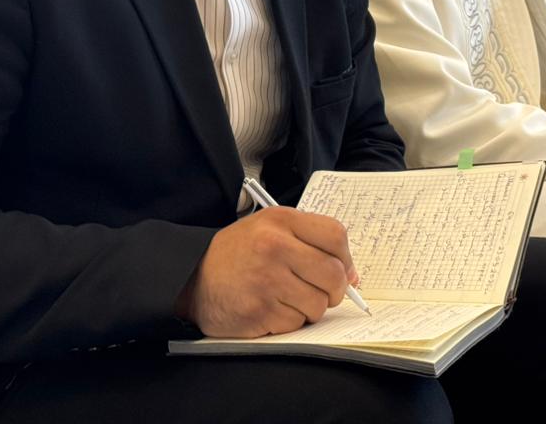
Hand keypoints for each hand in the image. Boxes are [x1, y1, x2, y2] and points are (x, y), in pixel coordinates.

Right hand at [176, 207, 356, 337]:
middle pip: (333, 275)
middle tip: (322, 291)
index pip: (336, 236)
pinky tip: (271, 308)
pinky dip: (290, 321)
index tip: (343, 269)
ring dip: (310, 308)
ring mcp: (266, 281)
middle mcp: (274, 247)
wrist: (193, 277)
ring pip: (318, 304)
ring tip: (289, 298)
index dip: (346, 258)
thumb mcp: (270, 229)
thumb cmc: (239, 253)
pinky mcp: (259, 311)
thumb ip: (311, 242)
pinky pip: (296, 323)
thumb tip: (352, 276)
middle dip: (335, 290)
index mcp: (280, 221)